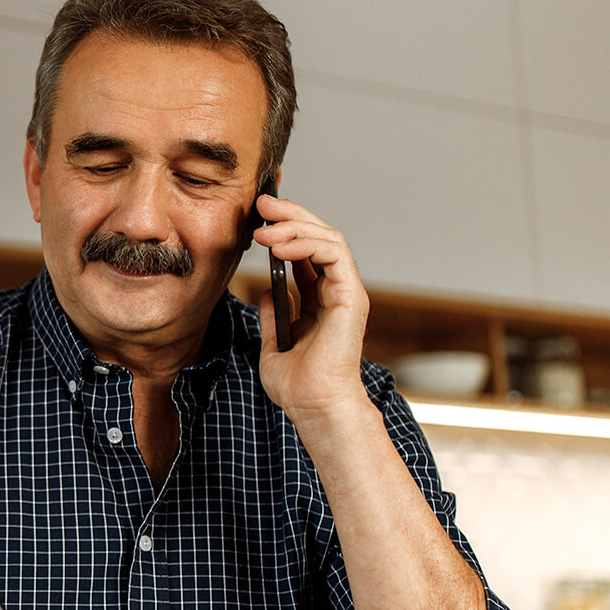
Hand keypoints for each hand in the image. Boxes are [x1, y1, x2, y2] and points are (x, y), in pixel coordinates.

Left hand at [252, 195, 370, 420]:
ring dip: (294, 227)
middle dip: (290, 215)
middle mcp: (336, 292)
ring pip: (328, 238)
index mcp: (320, 301)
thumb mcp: (274, 345)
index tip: (257, 217)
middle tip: (261, 203)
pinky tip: (281, 248)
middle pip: (318, 237)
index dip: (285, 229)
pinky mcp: (351, 296)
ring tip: (263, 228)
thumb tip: (266, 291)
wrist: (313, 407)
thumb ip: (274, 316)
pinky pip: (334, 254)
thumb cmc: (298, 387)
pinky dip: (308, 244)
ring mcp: (346, 292)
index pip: (306, 252)